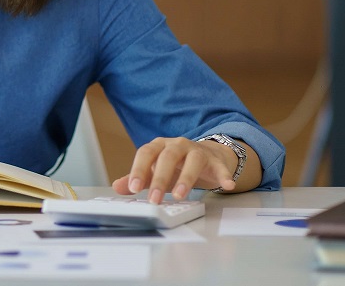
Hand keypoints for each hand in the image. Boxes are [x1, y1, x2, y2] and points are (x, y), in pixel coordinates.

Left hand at [111, 136, 237, 202]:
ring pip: (192, 160)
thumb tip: (117, 187)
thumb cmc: (175, 165)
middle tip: (155, 200)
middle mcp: (177, 145)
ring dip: (186, 178)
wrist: (205, 156)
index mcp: (159, 146)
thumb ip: (137, 179)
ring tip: (180, 196)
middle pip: (167, 157)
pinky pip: (220, 166)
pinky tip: (227, 185)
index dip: (138, 170)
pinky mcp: (215, 160)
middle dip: (160, 179)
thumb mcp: (155, 171)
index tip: (133, 189)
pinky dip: (223, 175)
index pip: (145, 154)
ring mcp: (197, 151)